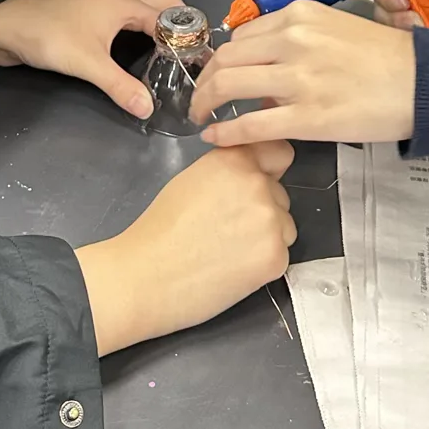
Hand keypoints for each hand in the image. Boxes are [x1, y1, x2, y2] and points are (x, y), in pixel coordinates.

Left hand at [0, 0, 186, 118]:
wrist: (6, 26)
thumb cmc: (50, 36)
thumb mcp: (89, 64)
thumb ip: (120, 87)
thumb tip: (149, 109)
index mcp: (126, 4)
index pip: (171, 17)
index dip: (189, 37)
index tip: (203, 61)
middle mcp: (119, 0)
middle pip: (162, 4)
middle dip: (180, 24)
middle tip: (191, 56)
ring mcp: (104, 8)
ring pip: (144, 7)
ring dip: (160, 23)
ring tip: (171, 53)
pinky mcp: (90, 19)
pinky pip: (127, 17)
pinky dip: (141, 28)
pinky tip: (138, 52)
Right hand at [76, 143, 296, 354]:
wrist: (145, 276)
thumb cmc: (160, 230)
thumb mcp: (192, 180)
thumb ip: (227, 171)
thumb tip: (250, 174)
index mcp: (235, 160)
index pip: (278, 152)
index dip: (271, 169)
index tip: (261, 181)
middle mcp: (258, 184)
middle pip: (279, 197)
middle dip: (261, 211)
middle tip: (226, 231)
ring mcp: (271, 222)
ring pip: (283, 228)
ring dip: (265, 239)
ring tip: (226, 252)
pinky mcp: (275, 258)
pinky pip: (278, 257)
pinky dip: (261, 266)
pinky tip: (230, 271)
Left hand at [188, 0, 415, 145]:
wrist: (425, 84)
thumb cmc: (388, 58)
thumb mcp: (338, 30)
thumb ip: (298, 42)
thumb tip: (267, 70)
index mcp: (300, 16)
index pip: (242, 35)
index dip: (224, 57)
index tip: (220, 73)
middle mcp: (293, 41)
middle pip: (226, 58)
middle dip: (206, 79)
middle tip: (202, 97)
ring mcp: (298, 80)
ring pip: (227, 87)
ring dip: (206, 103)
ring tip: (202, 116)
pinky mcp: (306, 117)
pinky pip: (250, 126)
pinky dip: (225, 132)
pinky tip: (215, 138)